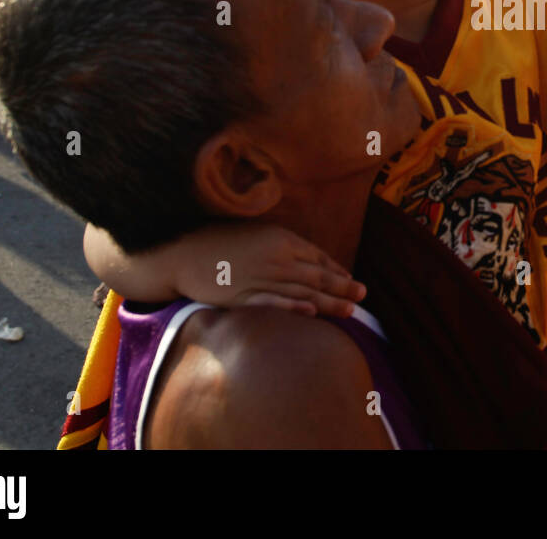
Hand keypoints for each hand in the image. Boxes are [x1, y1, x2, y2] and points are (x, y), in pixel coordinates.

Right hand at [170, 222, 366, 317]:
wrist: (183, 252)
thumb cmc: (220, 240)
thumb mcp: (257, 234)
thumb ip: (282, 245)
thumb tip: (307, 258)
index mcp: (281, 239)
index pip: (317, 257)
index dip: (337, 270)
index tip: (352, 281)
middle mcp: (276, 258)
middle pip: (316, 275)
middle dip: (342, 287)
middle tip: (363, 296)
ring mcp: (260, 278)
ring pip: (302, 291)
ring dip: (328, 302)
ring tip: (350, 311)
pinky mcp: (243, 297)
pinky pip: (273, 303)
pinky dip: (293, 307)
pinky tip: (310, 312)